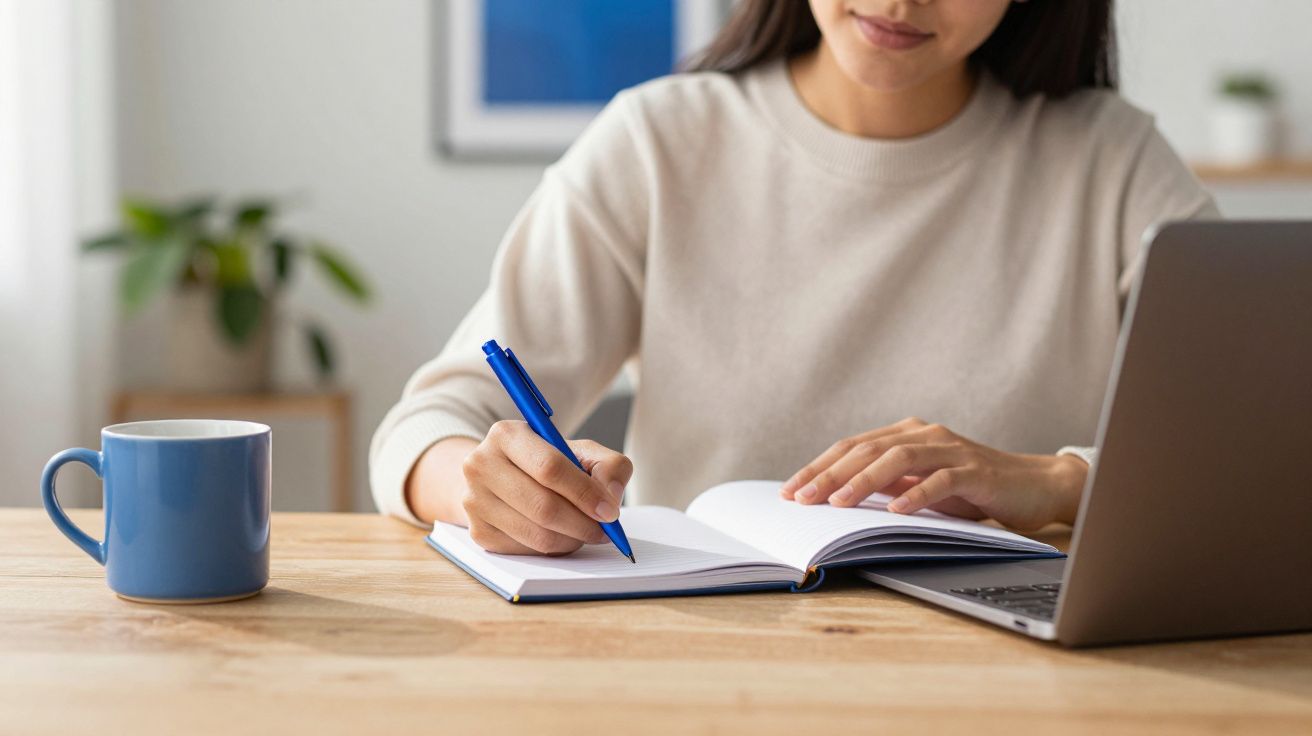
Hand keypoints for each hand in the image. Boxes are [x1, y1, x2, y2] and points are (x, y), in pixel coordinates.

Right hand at [461, 420, 631, 554]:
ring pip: (536, 534)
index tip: (610, 511)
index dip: (585, 493)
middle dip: (582, 524)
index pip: (550, 468)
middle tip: (604, 530)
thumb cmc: (545, 462)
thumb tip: (610, 498)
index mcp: (507, 434)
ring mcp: (475, 501)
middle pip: (543, 506)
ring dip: (571, 539)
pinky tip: (560, 535)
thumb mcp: (579, 451)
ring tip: (585, 531)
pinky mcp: (478, 532)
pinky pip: (526, 550)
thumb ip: (608, 466)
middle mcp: (481, 465)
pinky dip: (552, 548)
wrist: (500, 476)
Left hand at [780, 417, 1087, 530]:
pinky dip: (916, 494)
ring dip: (863, 482)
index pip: (851, 447)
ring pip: (898, 458)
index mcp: (906, 435)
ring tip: (837, 504)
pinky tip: (896, 510)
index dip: (818, 468)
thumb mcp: (921, 487)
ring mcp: (951, 450)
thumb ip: (887, 485)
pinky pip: (941, 480)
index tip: (789, 492)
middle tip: (801, 499)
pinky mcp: (976, 471)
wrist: (1036, 486)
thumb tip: (836, 498)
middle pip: (867, 449)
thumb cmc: (973, 490)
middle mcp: (925, 435)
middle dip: (829, 475)